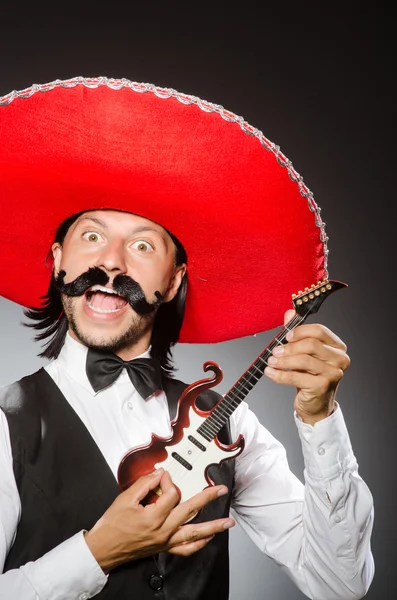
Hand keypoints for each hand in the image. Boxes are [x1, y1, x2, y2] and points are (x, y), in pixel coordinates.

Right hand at [84, 469, 233, 571]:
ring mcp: (165, 541)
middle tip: (221, 490)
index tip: (162, 476)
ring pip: (194, 534)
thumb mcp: (125, 499)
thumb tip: (159, 474)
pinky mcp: (164, 548)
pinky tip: (208, 538)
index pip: (171, 493)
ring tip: (227, 522)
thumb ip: (144, 484)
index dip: (168, 481)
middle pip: (191, 511)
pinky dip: (199, 544)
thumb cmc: (112, 525)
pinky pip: (186, 549)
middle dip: (208, 498)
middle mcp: (163, 530)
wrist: (103, 548)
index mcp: (153, 516)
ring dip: (213, 527)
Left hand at [264, 309, 350, 424]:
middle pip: (311, 344)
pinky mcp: (322, 387)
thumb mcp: (304, 353)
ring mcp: (333, 374)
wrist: (316, 404)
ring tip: (271, 361)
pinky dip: (279, 374)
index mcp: (338, 347)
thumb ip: (298, 333)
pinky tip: (270, 372)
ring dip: (283, 361)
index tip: (286, 336)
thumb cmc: (310, 375)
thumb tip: (289, 313)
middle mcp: (340, 359)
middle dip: (289, 347)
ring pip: (303, 360)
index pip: (320, 331)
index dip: (300, 331)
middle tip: (275, 351)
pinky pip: (296, 377)